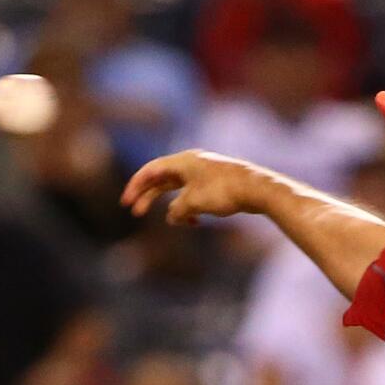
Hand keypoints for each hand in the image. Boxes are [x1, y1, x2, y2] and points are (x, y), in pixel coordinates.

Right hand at [120, 150, 265, 224]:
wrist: (259, 189)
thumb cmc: (225, 191)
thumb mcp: (193, 203)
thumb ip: (177, 211)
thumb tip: (173, 218)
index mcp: (183, 161)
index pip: (151, 171)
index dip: (135, 186)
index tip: (126, 202)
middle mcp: (192, 163)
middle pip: (162, 179)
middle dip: (148, 196)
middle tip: (135, 212)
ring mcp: (205, 173)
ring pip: (180, 189)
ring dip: (172, 206)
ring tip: (172, 222)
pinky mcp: (217, 184)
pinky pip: (195, 195)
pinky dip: (190, 208)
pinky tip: (194, 222)